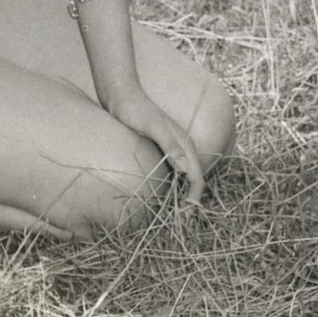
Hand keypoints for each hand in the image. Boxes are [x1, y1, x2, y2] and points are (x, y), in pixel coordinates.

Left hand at [105, 84, 205, 205]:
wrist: (120, 93)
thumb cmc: (133, 108)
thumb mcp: (150, 126)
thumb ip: (169, 144)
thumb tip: (185, 168)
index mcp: (184, 143)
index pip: (197, 177)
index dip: (193, 198)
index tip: (184, 216)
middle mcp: (182, 147)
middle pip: (193, 179)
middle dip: (190, 201)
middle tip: (180, 223)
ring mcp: (172, 148)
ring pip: (184, 177)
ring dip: (182, 195)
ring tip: (173, 215)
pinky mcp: (161, 149)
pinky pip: (172, 172)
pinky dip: (172, 186)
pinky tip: (162, 197)